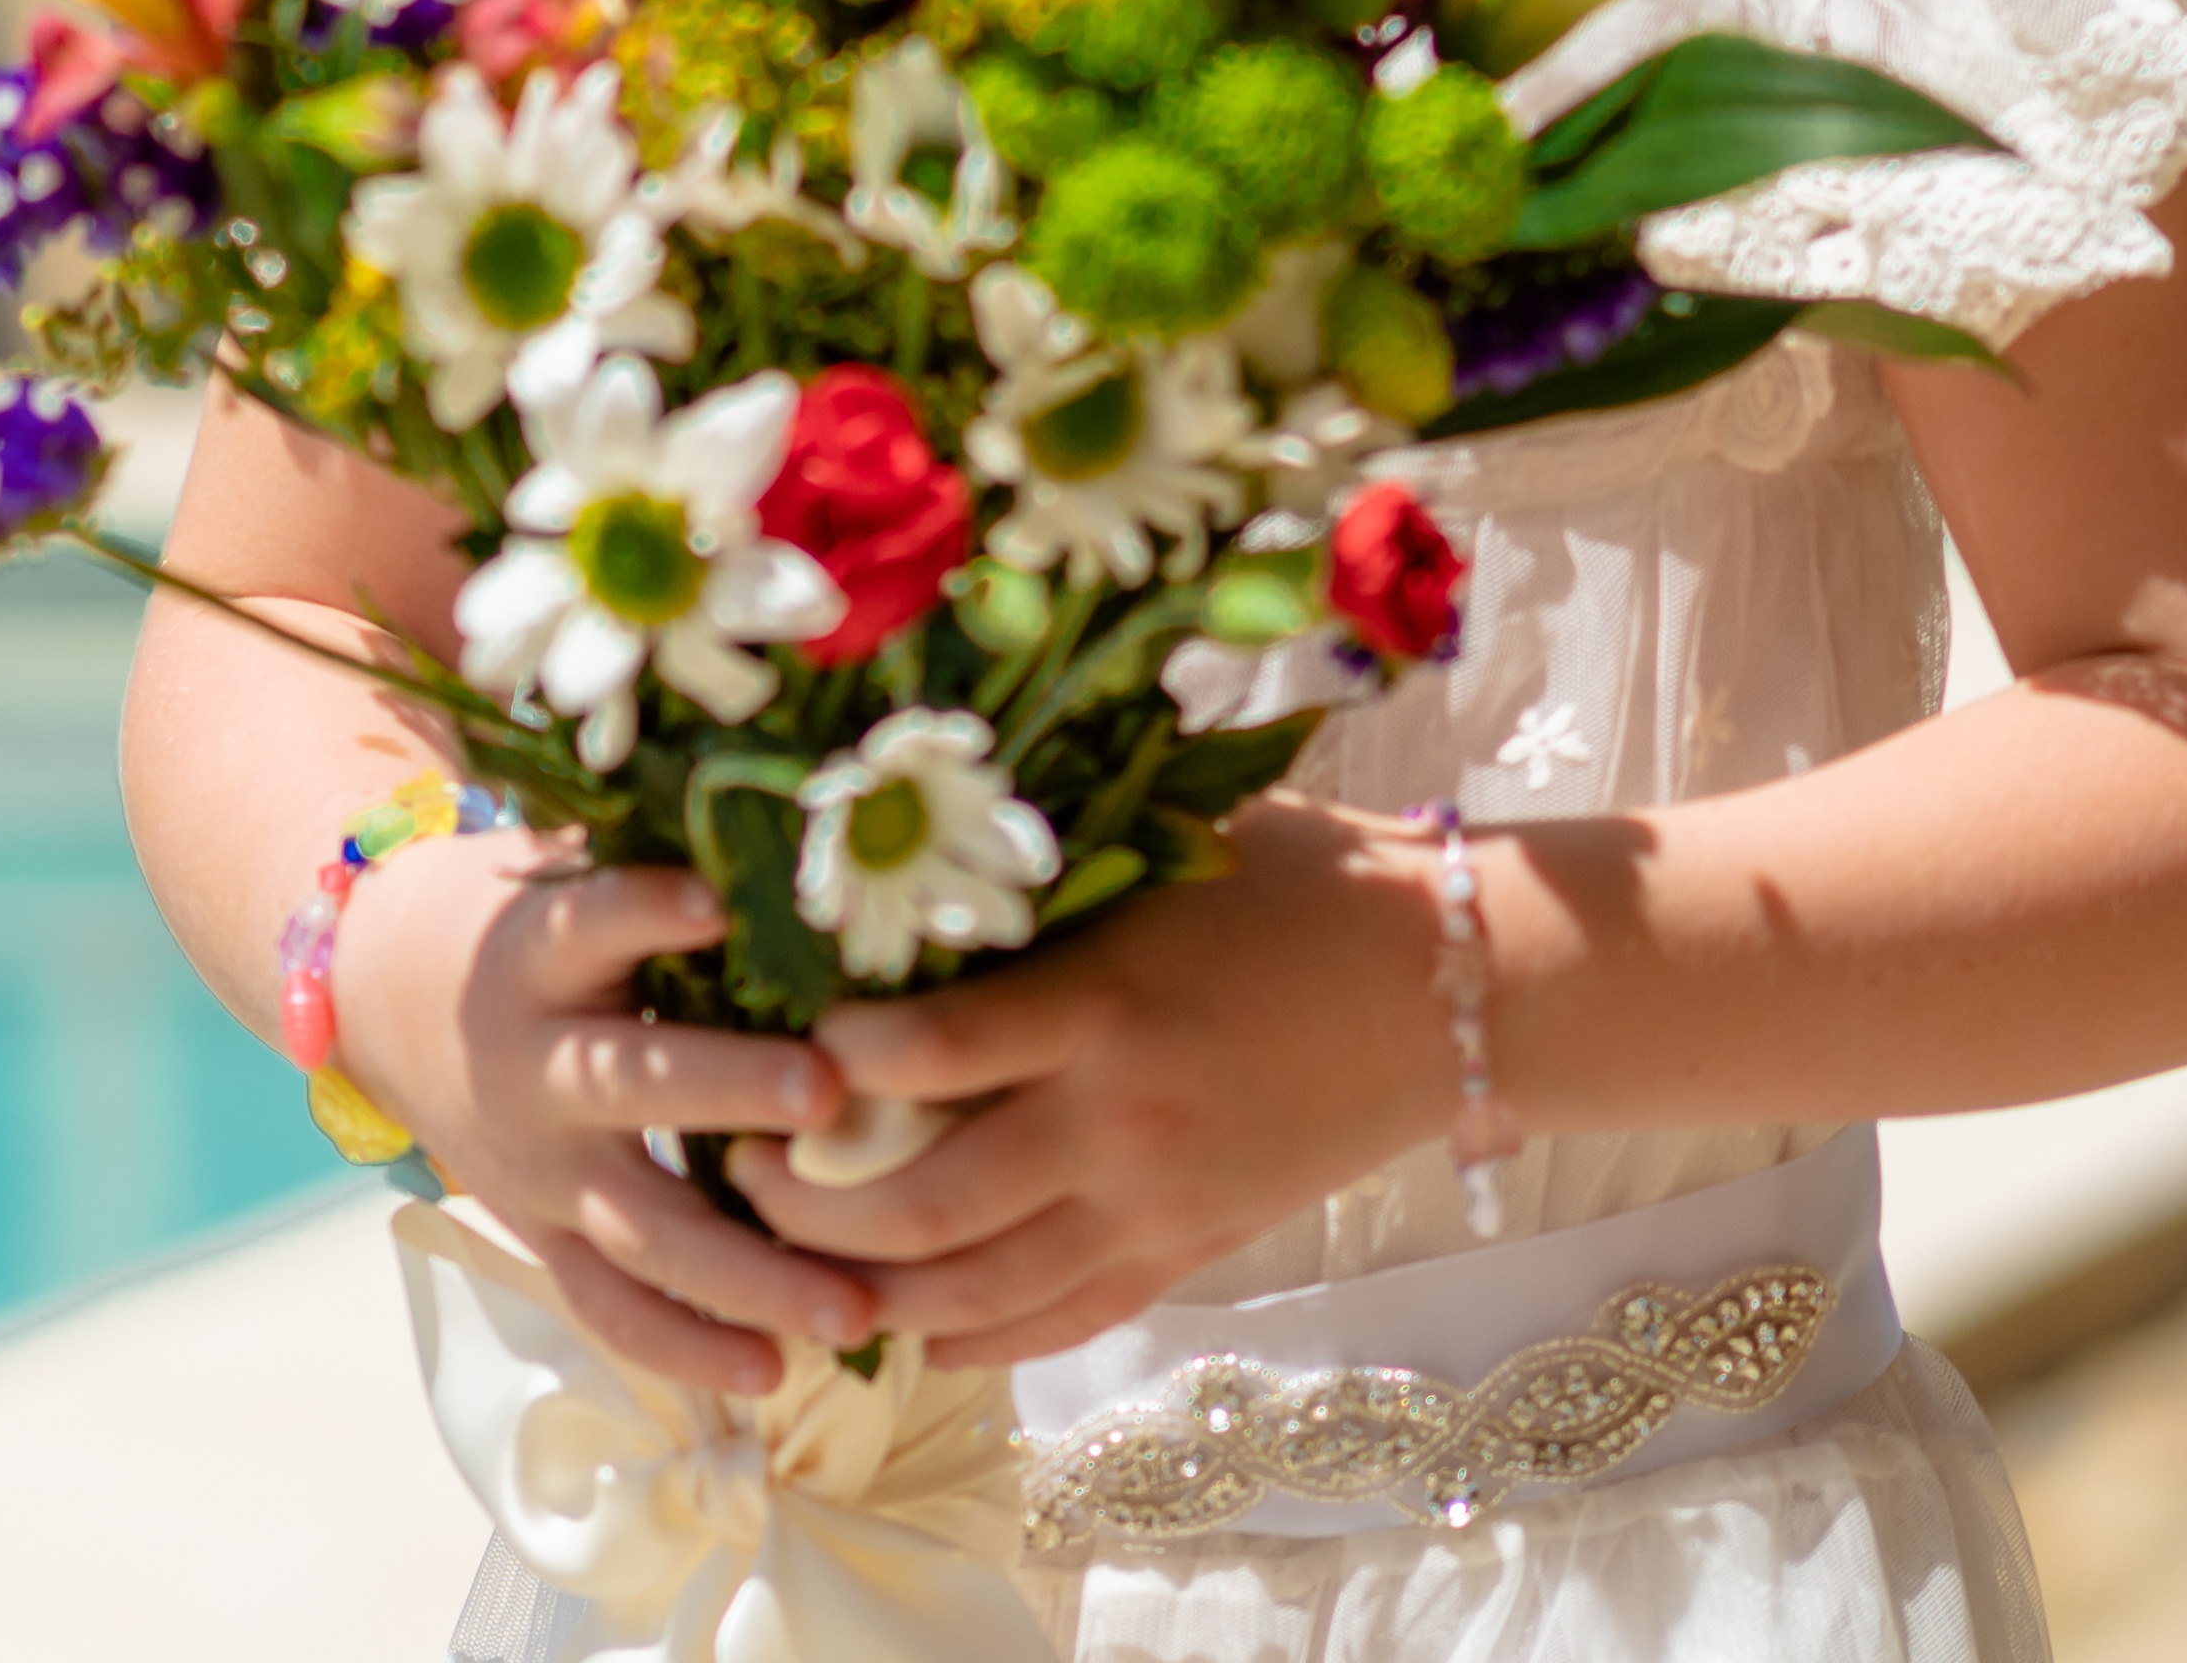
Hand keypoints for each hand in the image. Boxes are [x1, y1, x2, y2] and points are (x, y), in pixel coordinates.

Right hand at [336, 833, 882, 1398]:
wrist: (382, 996)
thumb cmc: (519, 913)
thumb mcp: (557, 866)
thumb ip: (651, 851)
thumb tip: (807, 808)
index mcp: (530, 955)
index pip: (583, 922)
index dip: (646, 909)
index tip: (721, 899)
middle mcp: (531, 1066)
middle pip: (629, 1083)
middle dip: (729, 1090)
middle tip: (824, 1094)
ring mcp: (538, 1168)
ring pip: (641, 1230)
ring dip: (748, 1274)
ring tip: (853, 1308)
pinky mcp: (542, 1234)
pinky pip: (612, 1309)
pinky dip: (689, 1350)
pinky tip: (777, 1376)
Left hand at [733, 797, 1455, 1365]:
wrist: (1452, 988)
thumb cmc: (1306, 884)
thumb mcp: (1171, 847)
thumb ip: (1047, 871)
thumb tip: (901, 846)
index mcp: (1102, 1001)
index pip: (924, 1055)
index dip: (825, 1059)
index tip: (771, 1034)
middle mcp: (1117, 1119)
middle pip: (919, 1205)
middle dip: (804, 1203)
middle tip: (734, 1167)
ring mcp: (1154, 1203)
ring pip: (973, 1293)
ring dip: (863, 1289)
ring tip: (789, 1259)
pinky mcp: (1189, 1251)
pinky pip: (1057, 1324)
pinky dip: (969, 1341)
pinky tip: (908, 1330)